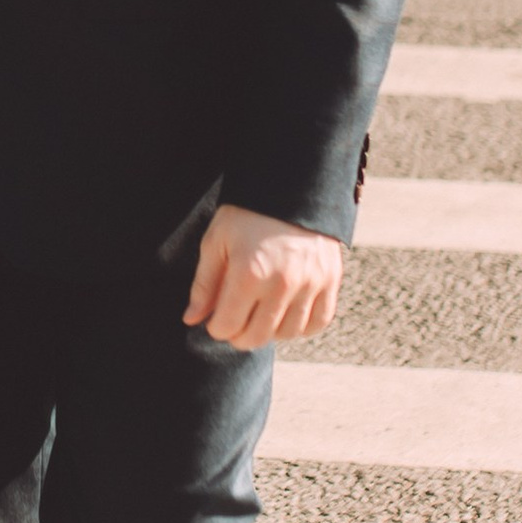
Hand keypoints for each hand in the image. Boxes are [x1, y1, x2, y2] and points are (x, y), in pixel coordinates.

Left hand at [183, 204, 344, 350]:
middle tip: (235, 324)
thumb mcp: (217, 242)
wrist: (292, 186)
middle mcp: (282, 282)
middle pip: (257, 336)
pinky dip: (302, 327)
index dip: (216, 327)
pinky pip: (318, 322)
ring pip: (287, 333)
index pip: (228, 326)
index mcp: (249, 273)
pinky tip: (287, 317)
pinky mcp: (330, 280)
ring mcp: (310, 283)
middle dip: (239, 336)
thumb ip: (204, 284)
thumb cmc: (247, 214)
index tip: (215, 319)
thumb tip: (191, 319)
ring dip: (270, 333)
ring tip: (260, 317)